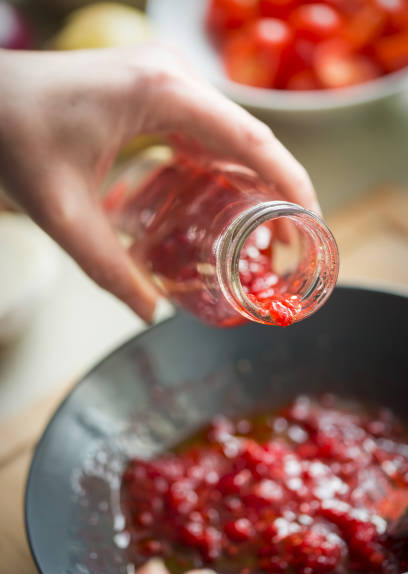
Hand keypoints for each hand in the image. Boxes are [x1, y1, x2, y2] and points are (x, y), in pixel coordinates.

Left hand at [0, 46, 318, 321]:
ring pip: (228, 136)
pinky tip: (212, 204)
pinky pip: (201, 133)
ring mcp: (165, 80)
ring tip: (257, 233)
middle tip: (283, 245)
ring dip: (247, 182)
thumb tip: (150, 312)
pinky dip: (215, 169)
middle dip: (274, 193)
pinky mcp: (153, 91)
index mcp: (163, 95)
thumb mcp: (61, 212)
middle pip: (249, 140)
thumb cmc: (10, 136)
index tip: (309, 226)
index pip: (254, 141)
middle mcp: (173, 78)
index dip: (292, 185)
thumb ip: (108, 268)